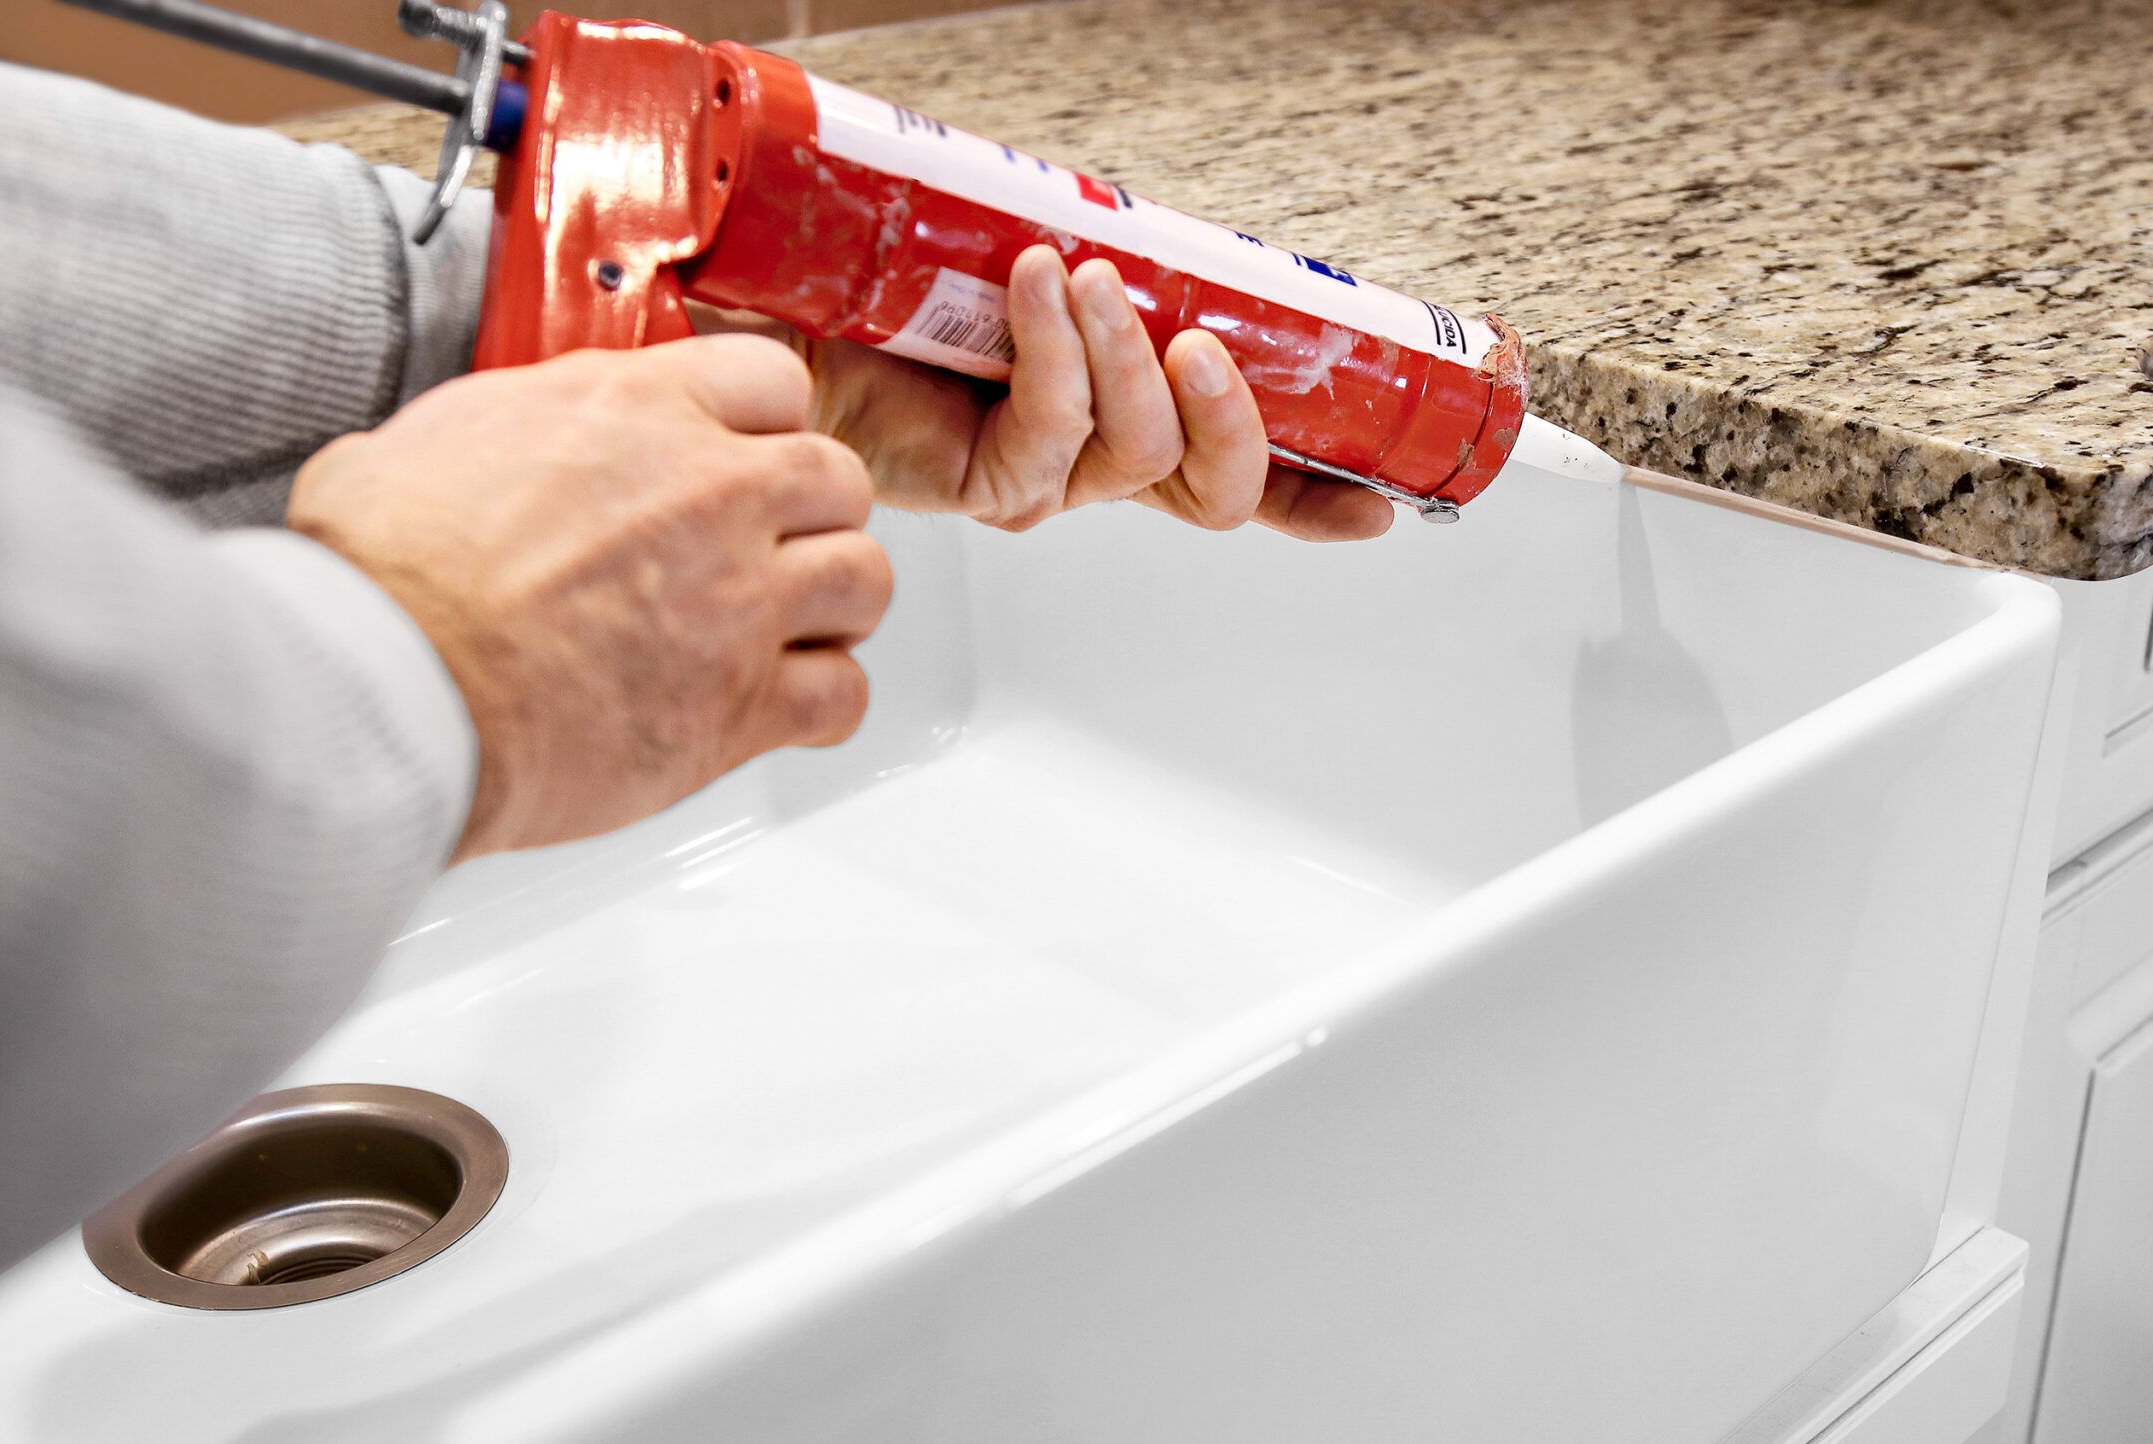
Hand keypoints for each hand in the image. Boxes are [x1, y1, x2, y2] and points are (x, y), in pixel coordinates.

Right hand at [289, 336, 891, 861]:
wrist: (392, 686)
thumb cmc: (384, 576)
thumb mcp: (421, 443)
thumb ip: (495, 436)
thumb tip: (472, 455)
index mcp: (636, 408)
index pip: (772, 379)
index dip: (765, 425)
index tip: (744, 456)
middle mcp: (710, 491)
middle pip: (838, 478)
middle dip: (813, 514)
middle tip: (771, 550)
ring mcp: (742, 599)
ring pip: (864, 579)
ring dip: (834, 607)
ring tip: (786, 630)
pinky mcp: (746, 704)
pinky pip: (843, 696)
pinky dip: (823, 705)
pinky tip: (779, 710)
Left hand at [739, 246, 1393, 541]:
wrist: (773, 307)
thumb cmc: (890, 283)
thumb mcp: (1027, 264)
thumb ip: (1099, 274)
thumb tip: (1137, 231)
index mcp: (1119, 418)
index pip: (1233, 472)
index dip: (1311, 492)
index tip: (1380, 503)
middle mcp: (1089, 460)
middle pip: (1211, 487)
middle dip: (1231, 414)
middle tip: (1204, 343)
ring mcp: (1039, 477)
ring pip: (1141, 457)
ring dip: (1131, 358)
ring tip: (1087, 278)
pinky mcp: (980, 482)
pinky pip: (1053, 436)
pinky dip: (1056, 353)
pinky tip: (1037, 286)